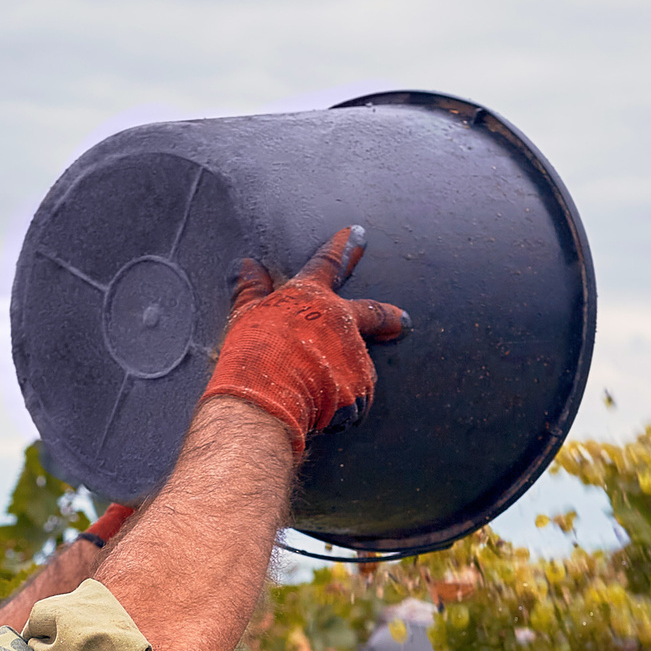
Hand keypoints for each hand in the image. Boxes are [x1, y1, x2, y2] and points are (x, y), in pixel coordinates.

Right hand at [201, 225, 406, 454]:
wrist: (265, 397)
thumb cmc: (252, 353)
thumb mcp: (246, 316)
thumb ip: (250, 290)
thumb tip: (247, 265)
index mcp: (312, 298)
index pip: (328, 264)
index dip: (343, 248)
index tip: (358, 234)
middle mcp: (341, 322)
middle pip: (372, 314)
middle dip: (389, 317)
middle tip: (404, 322)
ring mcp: (355, 355)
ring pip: (355, 369)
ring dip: (342, 382)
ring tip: (315, 398)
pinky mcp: (361, 390)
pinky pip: (353, 404)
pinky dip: (339, 411)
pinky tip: (318, 416)